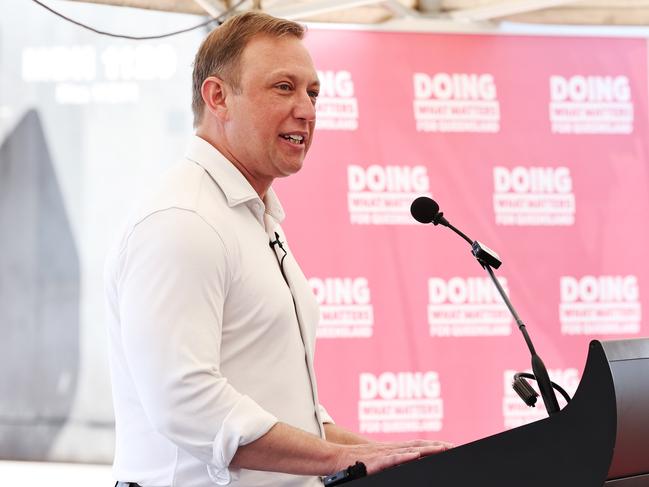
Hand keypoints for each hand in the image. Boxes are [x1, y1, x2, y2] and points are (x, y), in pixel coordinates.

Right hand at [331, 439, 453, 474]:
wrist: (337, 459)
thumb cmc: (357, 462)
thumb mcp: (379, 461)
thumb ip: (394, 461)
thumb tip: (411, 461)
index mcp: (393, 449)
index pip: (418, 444)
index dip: (434, 444)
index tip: (450, 446)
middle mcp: (391, 448)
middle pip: (418, 445)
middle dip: (436, 445)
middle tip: (453, 446)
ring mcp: (384, 454)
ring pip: (409, 450)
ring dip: (426, 449)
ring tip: (441, 448)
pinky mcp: (376, 462)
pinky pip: (392, 459)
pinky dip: (404, 456)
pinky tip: (415, 456)